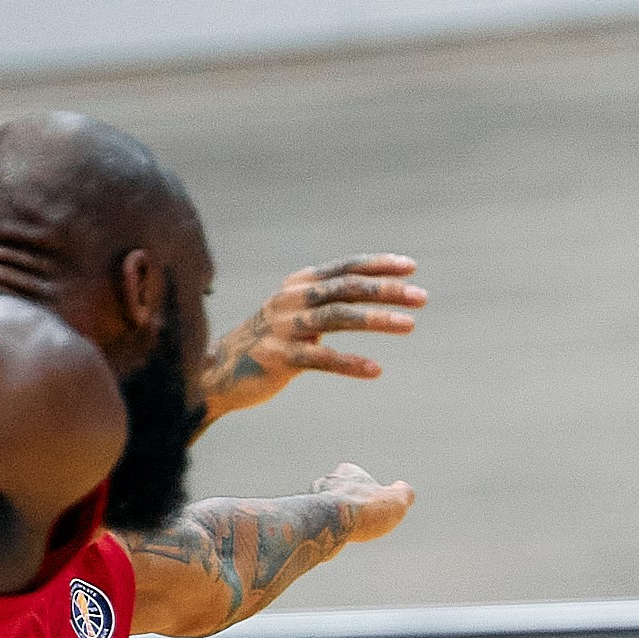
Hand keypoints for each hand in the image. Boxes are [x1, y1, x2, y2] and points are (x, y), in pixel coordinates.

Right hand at [200, 258, 425, 419]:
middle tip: (421, 297)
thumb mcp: (296, 312)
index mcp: (299, 284)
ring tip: (409, 325)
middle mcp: (291, 299)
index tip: (411, 267)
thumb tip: (374, 290)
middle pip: (346, 288)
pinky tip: (375, 369)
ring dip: (376, 319)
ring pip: (337, 317)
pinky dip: (349, 362)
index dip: (378, 266)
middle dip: (386, 290)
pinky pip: (320, 359)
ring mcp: (284, 328)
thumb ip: (328, 300)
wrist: (217, 371)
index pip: (345, 268)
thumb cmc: (269, 340)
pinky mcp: (278, 358)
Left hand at [311, 460, 414, 547]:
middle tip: (359, 518)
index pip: (355, 474)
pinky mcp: (304, 518)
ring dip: (334, 517)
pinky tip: (334, 539)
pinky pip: (316, 523)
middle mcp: (327, 482)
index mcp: (348, 472)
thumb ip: (403, 493)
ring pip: (325, 507)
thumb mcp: (397, 500)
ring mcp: (312, 499)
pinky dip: (325, 530)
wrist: (333, 524)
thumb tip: (404, 490)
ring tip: (347, 531)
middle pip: (338, 490)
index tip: (373, 502)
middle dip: (348, 502)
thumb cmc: (365, 510)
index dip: (366, 488)